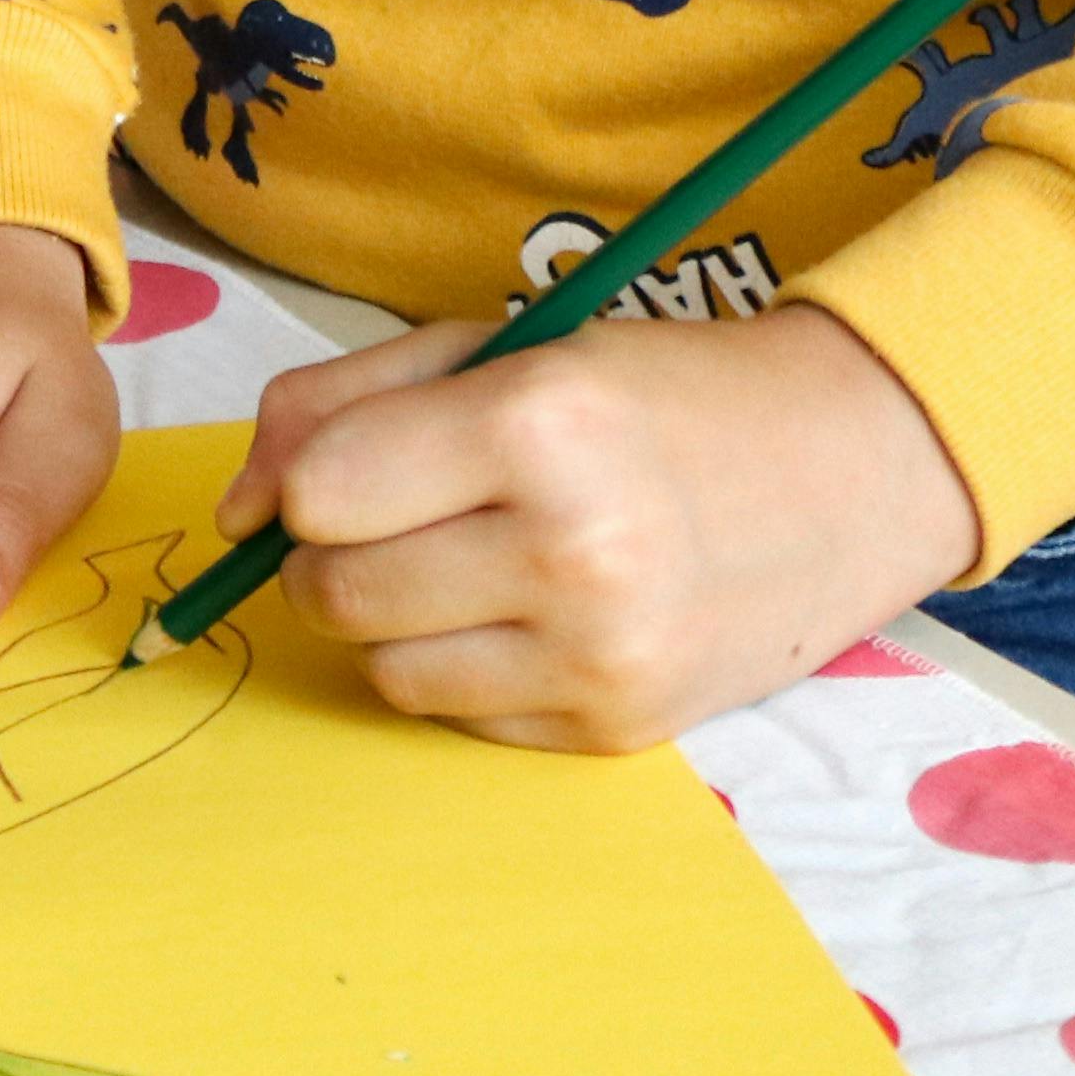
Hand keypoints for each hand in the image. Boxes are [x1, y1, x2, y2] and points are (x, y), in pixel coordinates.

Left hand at [227, 300, 977, 753]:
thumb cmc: (652, 390)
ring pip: (383, 670)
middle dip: (337, 553)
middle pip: (334, 591)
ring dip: (394, 618)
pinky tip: (528, 613)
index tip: (361, 462)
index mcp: (539, 423)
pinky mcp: (619, 729)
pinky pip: (457, 718)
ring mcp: (601, 655)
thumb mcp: (496, 346)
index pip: (320, 494)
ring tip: (469, 560)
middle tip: (409, 514)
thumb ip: (336, 408)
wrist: (845, 468)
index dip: (314, 479)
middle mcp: (572, 549)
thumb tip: (230, 516)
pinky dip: (464, 668)